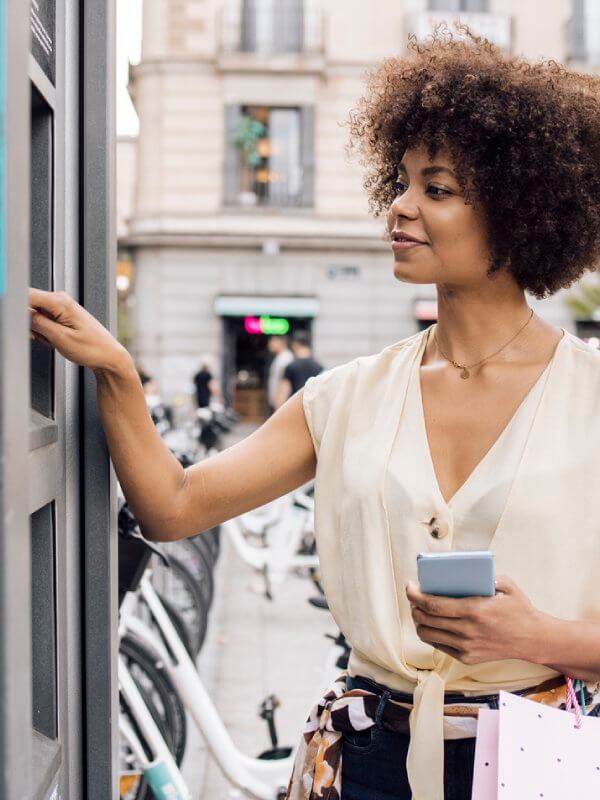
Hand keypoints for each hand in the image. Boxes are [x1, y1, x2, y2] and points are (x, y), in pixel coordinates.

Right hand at [29, 288, 129, 373]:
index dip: (19, 311)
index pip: (26, 295)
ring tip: (55, 339)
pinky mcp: (61, 314)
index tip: (23, 325)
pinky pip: (42, 321)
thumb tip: (21, 312)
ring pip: (34, 315)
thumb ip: (37, 323)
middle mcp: (60, 299)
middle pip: (28, 306)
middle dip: (30, 324)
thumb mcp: (60, 338)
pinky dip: (45, 332)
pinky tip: (56, 339)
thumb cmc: (93, 349)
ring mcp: (61, 306)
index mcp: (60, 301)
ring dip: (38, 330)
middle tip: (46, 337)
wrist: (108, 355)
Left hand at [405, 577, 546, 664]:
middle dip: (414, 606)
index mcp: (475, 610)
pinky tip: (431, 623)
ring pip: (428, 634)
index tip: (409, 586)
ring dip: (419, 621)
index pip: (433, 604)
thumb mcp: (506, 585)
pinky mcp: (467, 658)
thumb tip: (462, 571)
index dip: (415, 595)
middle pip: (426, 619)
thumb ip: (486, 576)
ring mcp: (466, 647)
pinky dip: (430, 633)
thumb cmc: (519, 610)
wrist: (533, 640)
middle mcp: (467, 631)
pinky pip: (439, 645)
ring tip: (419, 610)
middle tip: (413, 596)